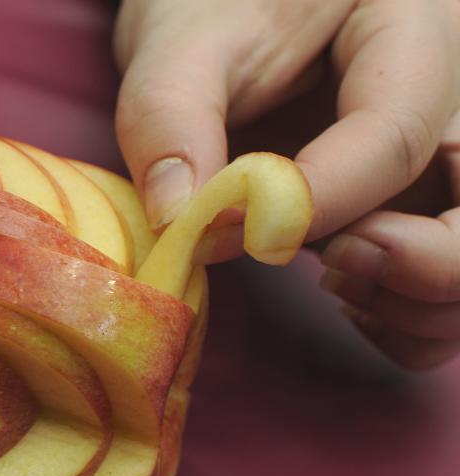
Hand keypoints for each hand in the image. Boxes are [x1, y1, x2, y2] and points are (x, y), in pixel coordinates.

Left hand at [114, 0, 459, 368]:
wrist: (219, 11)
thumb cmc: (209, 5)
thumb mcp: (182, 40)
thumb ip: (172, 119)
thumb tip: (183, 224)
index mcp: (411, 23)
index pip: (399, 131)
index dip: (321, 200)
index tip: (234, 231)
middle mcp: (447, 97)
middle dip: (426, 267)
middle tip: (331, 267)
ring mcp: (435, 156)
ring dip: (417, 302)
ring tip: (330, 280)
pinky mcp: (408, 200)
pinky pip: (437, 281)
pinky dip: (404, 315)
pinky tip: (346, 294)